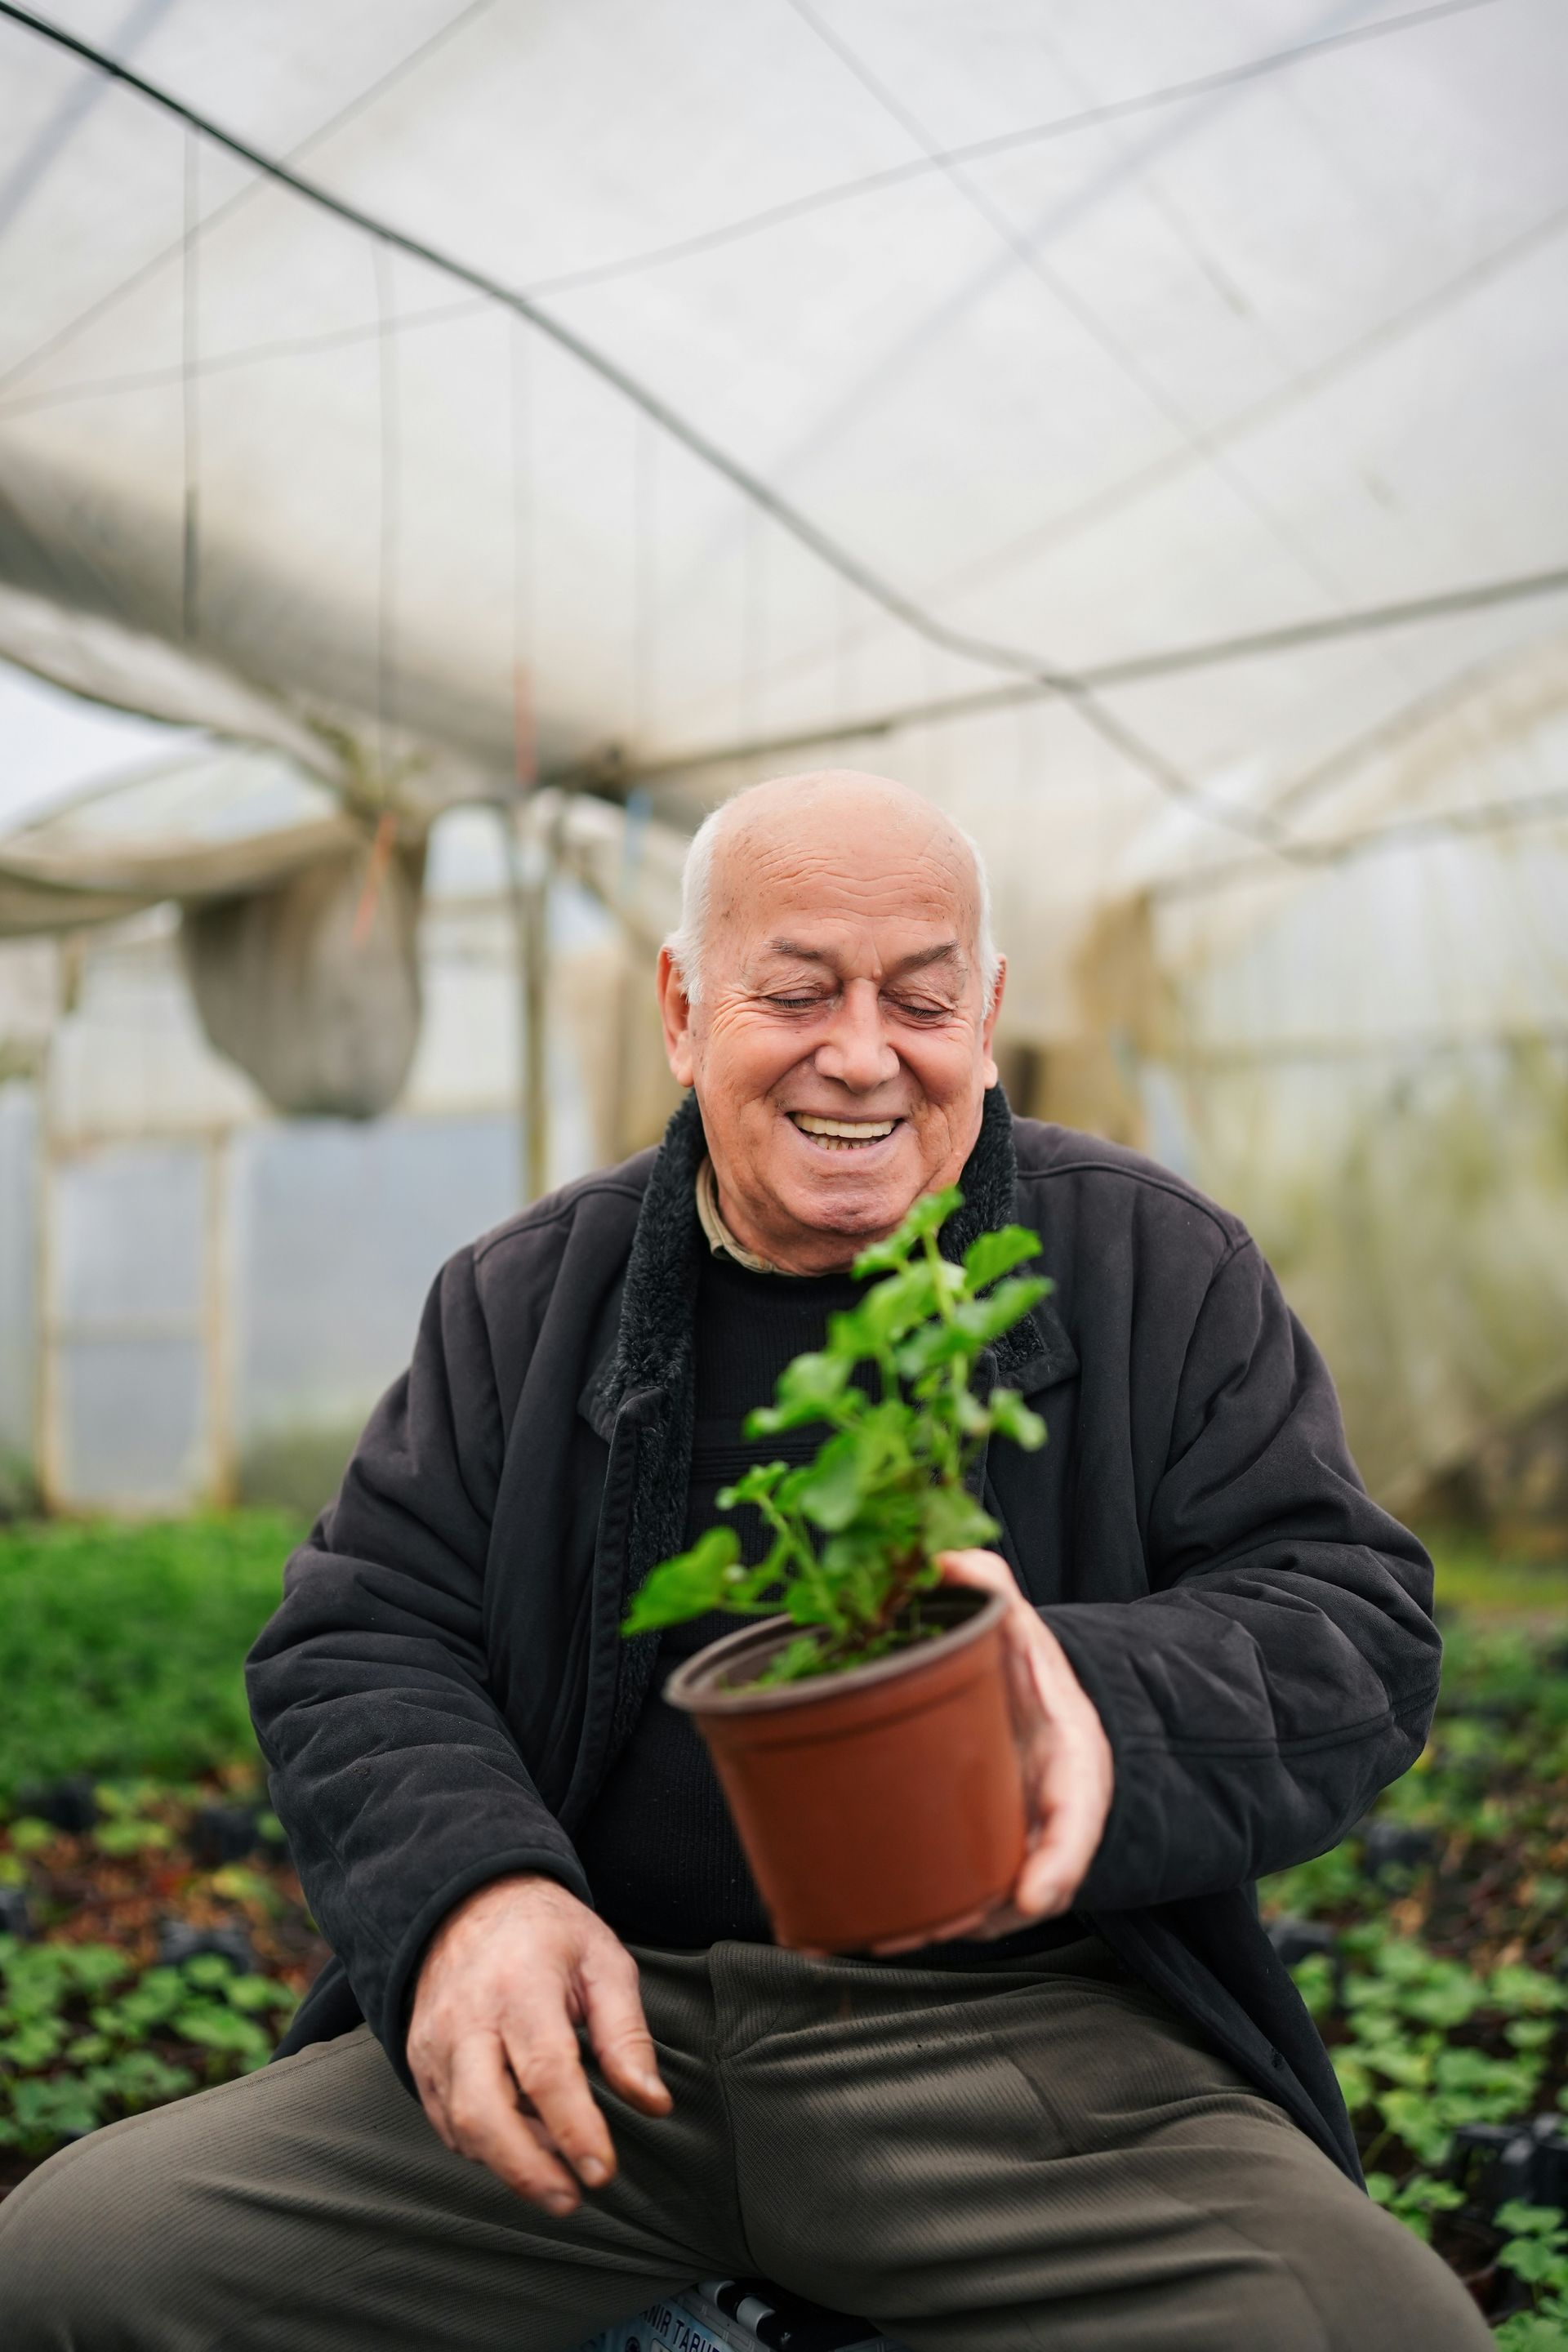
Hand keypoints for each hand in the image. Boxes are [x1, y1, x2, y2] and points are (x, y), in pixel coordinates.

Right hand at [407, 1873, 671, 2212]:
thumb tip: (653, 2103)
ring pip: (462, 2127)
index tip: (603, 2171)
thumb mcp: (603, 1962)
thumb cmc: (547, 1934)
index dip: (575, 2129)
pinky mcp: (419, 2061)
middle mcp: (466, 2017)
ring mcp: (434, 2042)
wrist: (469, 1902)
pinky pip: (446, 2123)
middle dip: (528, 2171)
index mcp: (520, 1984)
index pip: (546, 2071)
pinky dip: (484, 2146)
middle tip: (571, 2198)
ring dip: (511, 2163)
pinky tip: (523, 2141)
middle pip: (484, 2113)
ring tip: (558, 2168)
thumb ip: (627, 2034)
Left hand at [867, 1549, 1114, 1954]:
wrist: (1036, 1724)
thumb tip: (943, 1558)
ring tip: (870, 1935)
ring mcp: (1012, 1856)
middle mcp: (1044, 1827)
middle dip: (973, 1918)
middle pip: (1020, 1893)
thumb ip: (991, 1591)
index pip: (1078, 1827)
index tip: (1034, 1898)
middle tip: (915, 1929)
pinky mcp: (977, 1868)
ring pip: (977, 1912)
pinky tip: (838, 1932)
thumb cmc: (1026, 1682)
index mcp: (1071, 1772)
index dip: (1059, 1865)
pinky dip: (903, 1923)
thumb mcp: (1021, 1633)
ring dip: (925, 1930)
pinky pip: (947, 1906)